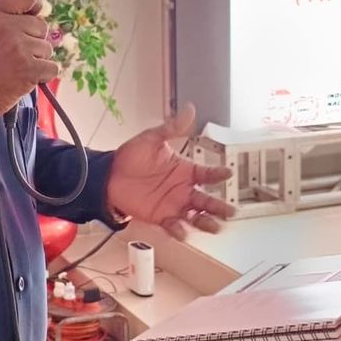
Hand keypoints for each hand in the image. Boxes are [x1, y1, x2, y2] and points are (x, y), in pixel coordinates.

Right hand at [0, 0, 58, 120]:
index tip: (35, 12)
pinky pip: (51, 67)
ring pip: (46, 48)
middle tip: (16, 52)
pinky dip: (42, 74)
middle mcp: (7, 27)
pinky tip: (26, 77)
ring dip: (36, 59)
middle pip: (41, 25)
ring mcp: (20, 48)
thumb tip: (27, 12)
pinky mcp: (28, 69)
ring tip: (16, 67)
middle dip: (33, 39)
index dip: (35, 4)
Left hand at [105, 103, 234, 239]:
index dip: (218, 174)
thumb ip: (172, 128)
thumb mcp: (151, 139)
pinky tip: (183, 231)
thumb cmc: (131, 157)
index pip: (207, 174)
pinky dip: (179, 230)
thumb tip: (189, 109)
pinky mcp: (160, 217)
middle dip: (220, 207)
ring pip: (196, 216)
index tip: (228, 173)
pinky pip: (173, 226)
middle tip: (231, 212)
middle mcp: (183, 190)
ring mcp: (173, 205)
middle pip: (207, 200)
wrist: (108, 175)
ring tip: (216, 227)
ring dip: (206, 222)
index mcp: (185, 171)